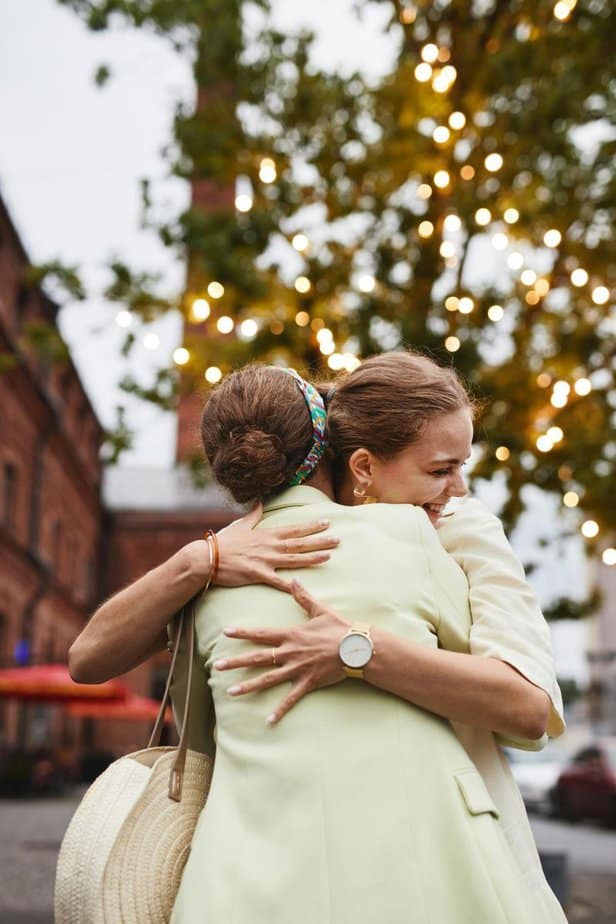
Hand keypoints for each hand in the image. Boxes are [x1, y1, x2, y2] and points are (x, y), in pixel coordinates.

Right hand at [213, 505, 339, 591]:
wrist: (206, 558)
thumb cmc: (223, 542)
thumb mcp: (240, 525)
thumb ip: (253, 514)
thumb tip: (259, 501)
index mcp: (266, 534)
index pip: (293, 529)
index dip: (311, 526)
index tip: (326, 522)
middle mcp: (269, 546)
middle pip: (299, 543)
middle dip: (319, 540)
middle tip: (337, 538)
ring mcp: (265, 560)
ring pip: (294, 559)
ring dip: (312, 557)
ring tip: (329, 556)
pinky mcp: (257, 575)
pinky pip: (277, 581)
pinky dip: (289, 584)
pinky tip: (302, 585)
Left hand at [213, 580, 348, 723]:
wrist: (357, 648)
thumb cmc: (339, 628)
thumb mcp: (320, 610)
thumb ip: (303, 597)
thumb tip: (294, 579)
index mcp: (291, 635)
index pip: (261, 634)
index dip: (243, 633)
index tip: (226, 632)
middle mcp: (289, 653)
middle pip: (258, 658)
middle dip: (236, 662)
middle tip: (217, 667)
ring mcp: (297, 669)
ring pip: (268, 679)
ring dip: (249, 686)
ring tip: (231, 692)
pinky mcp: (308, 683)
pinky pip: (291, 699)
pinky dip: (280, 710)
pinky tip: (268, 721)